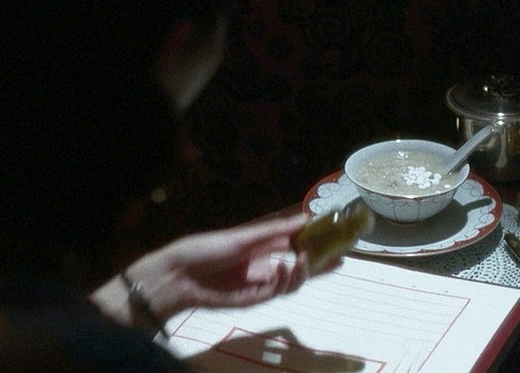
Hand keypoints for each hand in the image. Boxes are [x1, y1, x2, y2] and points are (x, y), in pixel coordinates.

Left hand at [90, 212, 326, 332]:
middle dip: (320, 265)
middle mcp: (264, 266)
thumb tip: (304, 219)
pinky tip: (289, 268)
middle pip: (298, 268)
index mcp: (261, 249)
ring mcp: (260, 284)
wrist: (179, 273)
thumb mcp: (243, 236)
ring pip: (291, 282)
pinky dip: (287, 281)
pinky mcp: (254, 300)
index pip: (294, 247)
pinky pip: (277, 292)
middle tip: (340, 259)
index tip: (334, 238)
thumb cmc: (206, 249)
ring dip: (303, 272)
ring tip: (306, 260)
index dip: (314, 244)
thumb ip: (274, 231)